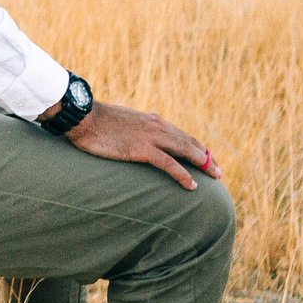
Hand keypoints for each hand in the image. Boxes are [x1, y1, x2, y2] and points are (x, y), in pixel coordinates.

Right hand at [62, 101, 218, 190]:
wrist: (84, 117)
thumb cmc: (99, 121)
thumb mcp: (123, 120)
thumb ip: (137, 125)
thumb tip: (144, 127)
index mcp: (153, 120)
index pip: (182, 134)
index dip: (197, 147)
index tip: (207, 158)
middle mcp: (157, 126)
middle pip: (190, 142)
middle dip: (207, 157)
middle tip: (218, 172)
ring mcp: (150, 137)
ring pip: (185, 150)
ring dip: (203, 164)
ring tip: (215, 177)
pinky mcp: (141, 149)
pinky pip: (168, 163)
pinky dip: (182, 174)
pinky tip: (192, 185)